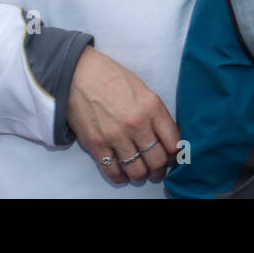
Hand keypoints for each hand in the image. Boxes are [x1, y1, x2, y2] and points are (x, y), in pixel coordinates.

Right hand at [66, 46, 179, 184]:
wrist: (78, 74)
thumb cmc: (112, 78)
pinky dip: (120, 178)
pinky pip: (113, 171)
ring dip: (142, 176)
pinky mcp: (96, 145)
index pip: (173, 142)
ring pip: (137, 171)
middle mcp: (137, 124)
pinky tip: (123, 175)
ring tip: (141, 174)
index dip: (175, 154)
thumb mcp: (143, 90)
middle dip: (160, 169)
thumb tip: (166, 139)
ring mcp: (116, 136)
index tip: (171, 157)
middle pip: (157, 161)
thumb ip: (156, 114)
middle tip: (157, 170)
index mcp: (152, 107)